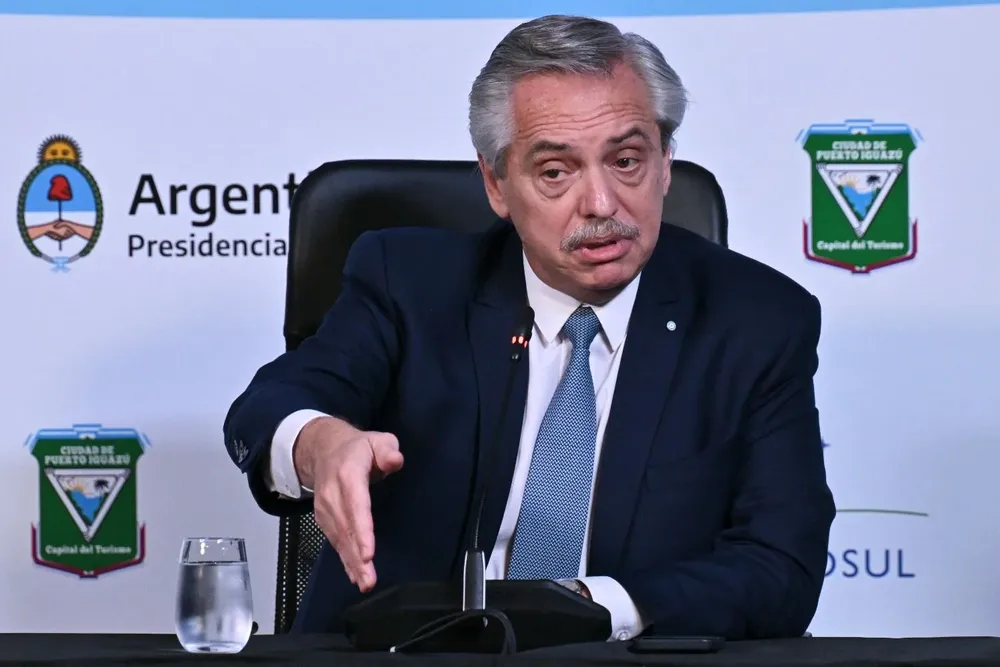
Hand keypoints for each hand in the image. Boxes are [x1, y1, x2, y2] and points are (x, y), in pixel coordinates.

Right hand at [294, 417, 403, 592]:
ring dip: (352, 563)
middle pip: (346, 528)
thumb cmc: (359, 449)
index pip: (356, 505)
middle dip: (357, 556)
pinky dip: (345, 560)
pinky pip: (335, 542)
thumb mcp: (377, 440)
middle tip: (369, 580)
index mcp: (348, 473)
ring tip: (366, 583)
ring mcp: (325, 508)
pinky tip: (355, 576)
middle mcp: (332, 494)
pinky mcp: (324, 519)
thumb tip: (395, 461)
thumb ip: (388, 450)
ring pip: (339, 539)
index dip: (362, 530)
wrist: (324, 450)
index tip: (368, 553)